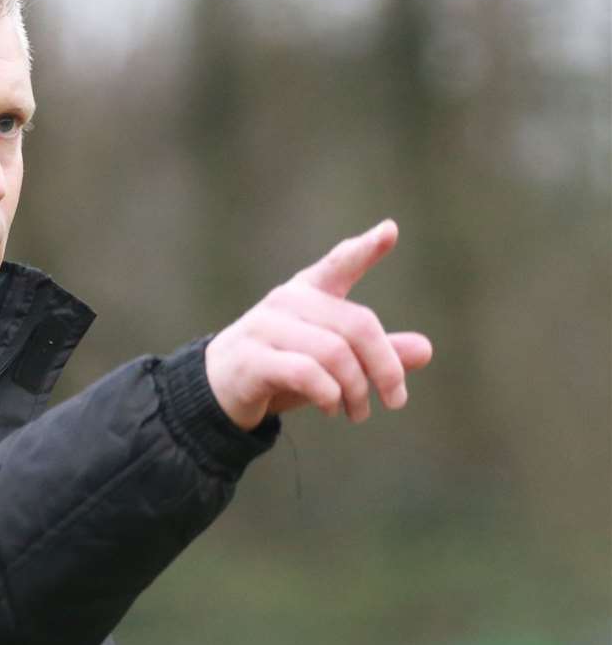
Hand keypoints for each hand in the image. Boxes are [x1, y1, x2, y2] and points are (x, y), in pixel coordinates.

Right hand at [204, 219, 432, 430]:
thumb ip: (375, 354)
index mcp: (308, 292)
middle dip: (386, 367)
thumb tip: (425, 350)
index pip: (338, 264)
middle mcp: (287, 301)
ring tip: (358, 412)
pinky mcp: (252, 359)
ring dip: (356, 390)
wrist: (218, 390)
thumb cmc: (282, 367)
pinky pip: (306, 373)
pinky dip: (329, 395)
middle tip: (395, 401)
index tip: (389, 231)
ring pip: (334, 353)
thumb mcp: (332, 361)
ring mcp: (265, 327)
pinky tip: (332, 408)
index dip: (364, 249)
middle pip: (357, 326)